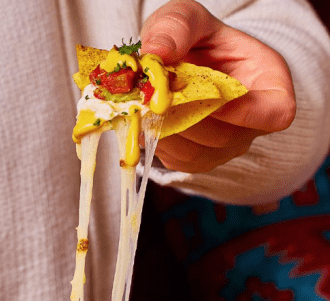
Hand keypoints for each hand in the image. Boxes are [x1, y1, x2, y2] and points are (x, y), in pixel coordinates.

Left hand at [140, 0, 295, 172]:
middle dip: (187, 116)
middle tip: (157, 96)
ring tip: (148, 104)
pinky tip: (146, 118)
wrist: (177, 61)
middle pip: (225, 137)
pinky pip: (176, 160)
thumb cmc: (194, 38)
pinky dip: (156, 141)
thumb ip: (176, 27)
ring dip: (166, 130)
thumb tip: (157, 54)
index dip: (246, 112)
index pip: (276, 113)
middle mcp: (251, 123)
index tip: (212, 95)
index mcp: (268, 82)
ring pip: (196, 153)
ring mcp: (224, 147)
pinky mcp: (196, 160)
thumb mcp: (187, 17)